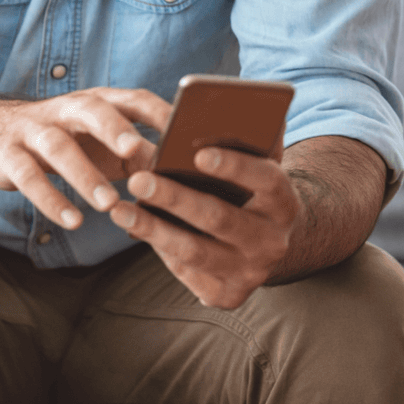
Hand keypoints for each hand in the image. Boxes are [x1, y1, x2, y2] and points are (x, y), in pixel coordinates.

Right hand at [0, 87, 171, 227]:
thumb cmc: (69, 143)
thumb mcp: (103, 145)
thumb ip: (138, 156)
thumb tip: (182, 177)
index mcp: (97, 102)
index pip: (132, 98)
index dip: (157, 112)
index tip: (183, 130)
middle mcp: (65, 109)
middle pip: (91, 109)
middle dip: (113, 127)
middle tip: (134, 151)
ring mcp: (34, 129)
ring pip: (58, 146)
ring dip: (84, 174)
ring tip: (108, 204)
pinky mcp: (8, 154)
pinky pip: (27, 175)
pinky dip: (50, 199)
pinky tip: (73, 221)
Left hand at [109, 145, 301, 308]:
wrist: (266, 241)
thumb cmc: (250, 188)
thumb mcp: (256, 163)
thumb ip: (246, 139)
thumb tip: (224, 109)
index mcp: (284, 201)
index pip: (266, 180)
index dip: (234, 166)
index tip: (198, 152)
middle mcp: (273, 241)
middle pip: (220, 218)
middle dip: (175, 199)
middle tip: (138, 179)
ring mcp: (251, 272)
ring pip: (196, 251)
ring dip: (153, 229)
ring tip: (119, 209)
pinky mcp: (227, 294)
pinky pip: (187, 272)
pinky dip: (158, 249)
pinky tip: (132, 228)